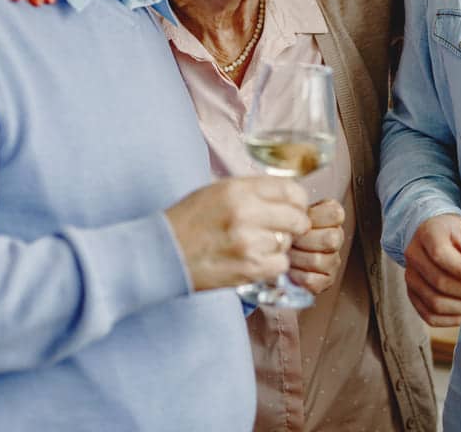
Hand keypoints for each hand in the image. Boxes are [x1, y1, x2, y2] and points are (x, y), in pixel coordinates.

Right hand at [165, 176, 311, 291]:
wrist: (163, 254)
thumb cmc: (188, 221)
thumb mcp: (217, 191)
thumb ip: (252, 191)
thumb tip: (285, 195)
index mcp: (238, 190)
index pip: (290, 190)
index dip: (297, 200)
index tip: (294, 206)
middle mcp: (246, 213)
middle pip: (296, 218)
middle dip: (294, 224)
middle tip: (282, 228)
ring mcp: (248, 244)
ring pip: (288, 243)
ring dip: (278, 245)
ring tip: (256, 244)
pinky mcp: (248, 269)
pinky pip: (280, 265)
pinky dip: (271, 265)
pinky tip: (254, 259)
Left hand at [286, 199, 344, 295]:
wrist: (272, 251)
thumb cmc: (281, 229)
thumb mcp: (288, 211)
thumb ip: (295, 208)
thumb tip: (291, 209)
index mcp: (331, 217)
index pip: (336, 214)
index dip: (315, 218)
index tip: (302, 220)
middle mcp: (336, 238)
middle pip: (331, 239)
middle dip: (304, 240)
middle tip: (290, 239)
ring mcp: (332, 260)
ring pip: (318, 260)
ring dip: (297, 258)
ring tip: (287, 254)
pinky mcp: (325, 280)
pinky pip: (312, 280)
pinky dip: (296, 276)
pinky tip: (290, 269)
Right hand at [403, 214, 460, 326]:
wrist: (437, 238)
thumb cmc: (459, 234)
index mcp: (428, 233)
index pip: (440, 255)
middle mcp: (414, 255)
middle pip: (439, 283)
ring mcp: (411, 277)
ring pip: (435, 304)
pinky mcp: (413, 295)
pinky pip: (430, 317)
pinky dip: (454, 320)